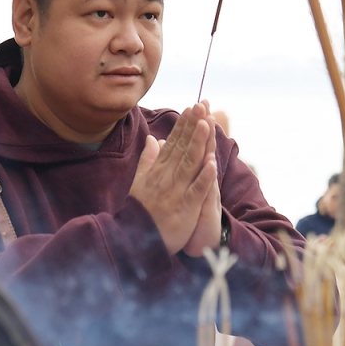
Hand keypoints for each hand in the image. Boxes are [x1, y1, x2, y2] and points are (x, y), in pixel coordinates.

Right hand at [129, 103, 217, 255]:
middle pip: (183, 147)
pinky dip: (204, 177)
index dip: (184, 125)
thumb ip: (148, 159)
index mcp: (159, 171)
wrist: (133, 240)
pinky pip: (196, 190)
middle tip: (201, 105)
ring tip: (206, 123)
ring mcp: (176, 191)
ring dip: (197, 143)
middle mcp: (167, 177)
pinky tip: (211, 163)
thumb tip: (155, 138)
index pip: (174, 143)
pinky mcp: (184, 207)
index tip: (192, 107)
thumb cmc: (139, 212)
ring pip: (189, 163)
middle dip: (192, 126)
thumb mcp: (140, 182)